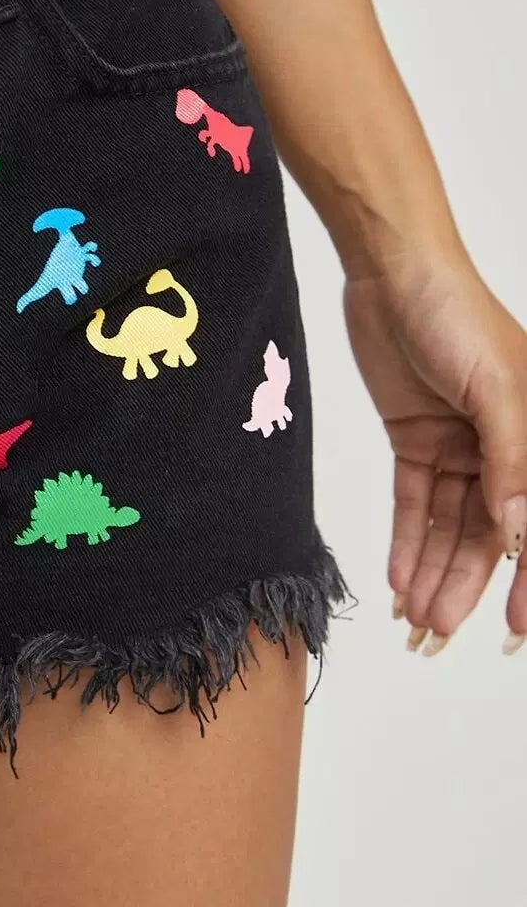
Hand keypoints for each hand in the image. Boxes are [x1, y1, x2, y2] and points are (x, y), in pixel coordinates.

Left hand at [343, 254, 526, 653]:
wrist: (393, 271)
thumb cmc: (458, 315)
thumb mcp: (494, 389)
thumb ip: (512, 463)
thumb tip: (520, 533)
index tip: (518, 632)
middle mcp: (504, 448)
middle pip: (488, 534)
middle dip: (467, 587)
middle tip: (440, 636)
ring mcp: (460, 445)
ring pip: (448, 526)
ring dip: (433, 572)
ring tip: (415, 621)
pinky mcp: (415, 440)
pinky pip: (414, 503)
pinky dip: (406, 542)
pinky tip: (399, 581)